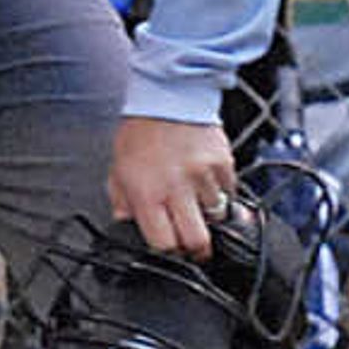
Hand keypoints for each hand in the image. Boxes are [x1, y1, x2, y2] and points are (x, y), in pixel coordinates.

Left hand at [109, 115, 240, 260]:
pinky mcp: (224, 164)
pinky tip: (205, 180)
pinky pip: (229, 192)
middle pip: (198, 242)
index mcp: (147, 194)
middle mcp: (177, 188)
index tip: (170, 250)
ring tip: (195, 199)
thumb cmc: (141, 133)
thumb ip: (124, 204)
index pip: (165, 245)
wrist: (168, 95)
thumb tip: (129, 228)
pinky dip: (220, 192)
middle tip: (193, 246)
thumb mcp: (119, 171)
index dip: (169, 254)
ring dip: (207, 215)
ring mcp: (203, 176)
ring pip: (216, 218)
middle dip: (196, 251)